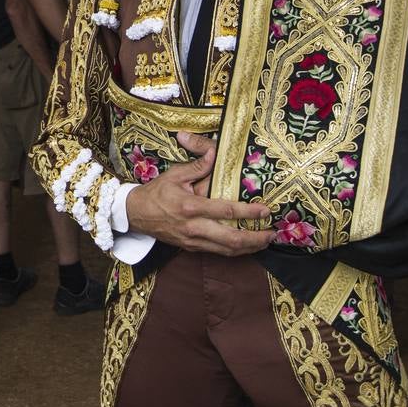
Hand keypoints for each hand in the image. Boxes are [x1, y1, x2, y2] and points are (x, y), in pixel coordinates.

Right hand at [125, 131, 273, 255]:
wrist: (136, 214)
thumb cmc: (156, 193)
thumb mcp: (174, 175)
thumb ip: (198, 166)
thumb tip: (215, 154)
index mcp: (190, 206)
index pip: (226, 211)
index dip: (248, 212)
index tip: (265, 210)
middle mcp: (194, 227)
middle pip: (231, 239)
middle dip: (255, 238)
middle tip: (271, 233)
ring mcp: (193, 240)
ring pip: (227, 250)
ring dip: (249, 247)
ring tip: (264, 241)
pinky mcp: (191, 248)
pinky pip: (217, 252)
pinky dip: (235, 250)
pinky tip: (246, 246)